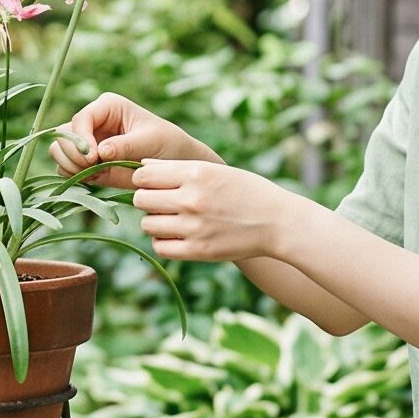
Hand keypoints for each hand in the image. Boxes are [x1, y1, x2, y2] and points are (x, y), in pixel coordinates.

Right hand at [50, 93, 208, 188]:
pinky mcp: (86, 162)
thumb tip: (101, 151)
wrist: (173, 164)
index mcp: (107, 106)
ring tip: (92, 174)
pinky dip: (72, 176)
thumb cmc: (166, 143)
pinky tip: (92, 180)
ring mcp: (87, 142)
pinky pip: (65, 168)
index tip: (93, 157)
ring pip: (59, 151)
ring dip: (69, 165)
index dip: (81, 138)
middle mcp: (92, 122)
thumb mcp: (150, 141)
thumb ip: (125, 145)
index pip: (81, 118)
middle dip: (72, 153)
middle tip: (91, 168)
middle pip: (63, 134)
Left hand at [131, 158, 287, 263]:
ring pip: (147, 224)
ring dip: (155, 222)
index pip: (143, 175)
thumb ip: (178, 168)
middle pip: (140, 199)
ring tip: (172, 219)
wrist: (277, 222)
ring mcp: (193, 227)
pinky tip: (177, 235)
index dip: (143, 179)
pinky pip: (160, 247)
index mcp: (195, 174)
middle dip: (147, 200)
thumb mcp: (215, 170)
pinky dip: (164, 241)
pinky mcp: (198, 251)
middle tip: (163, 203)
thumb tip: (142, 166)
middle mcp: (191, 199)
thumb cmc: (247, 191)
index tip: (153, 184)